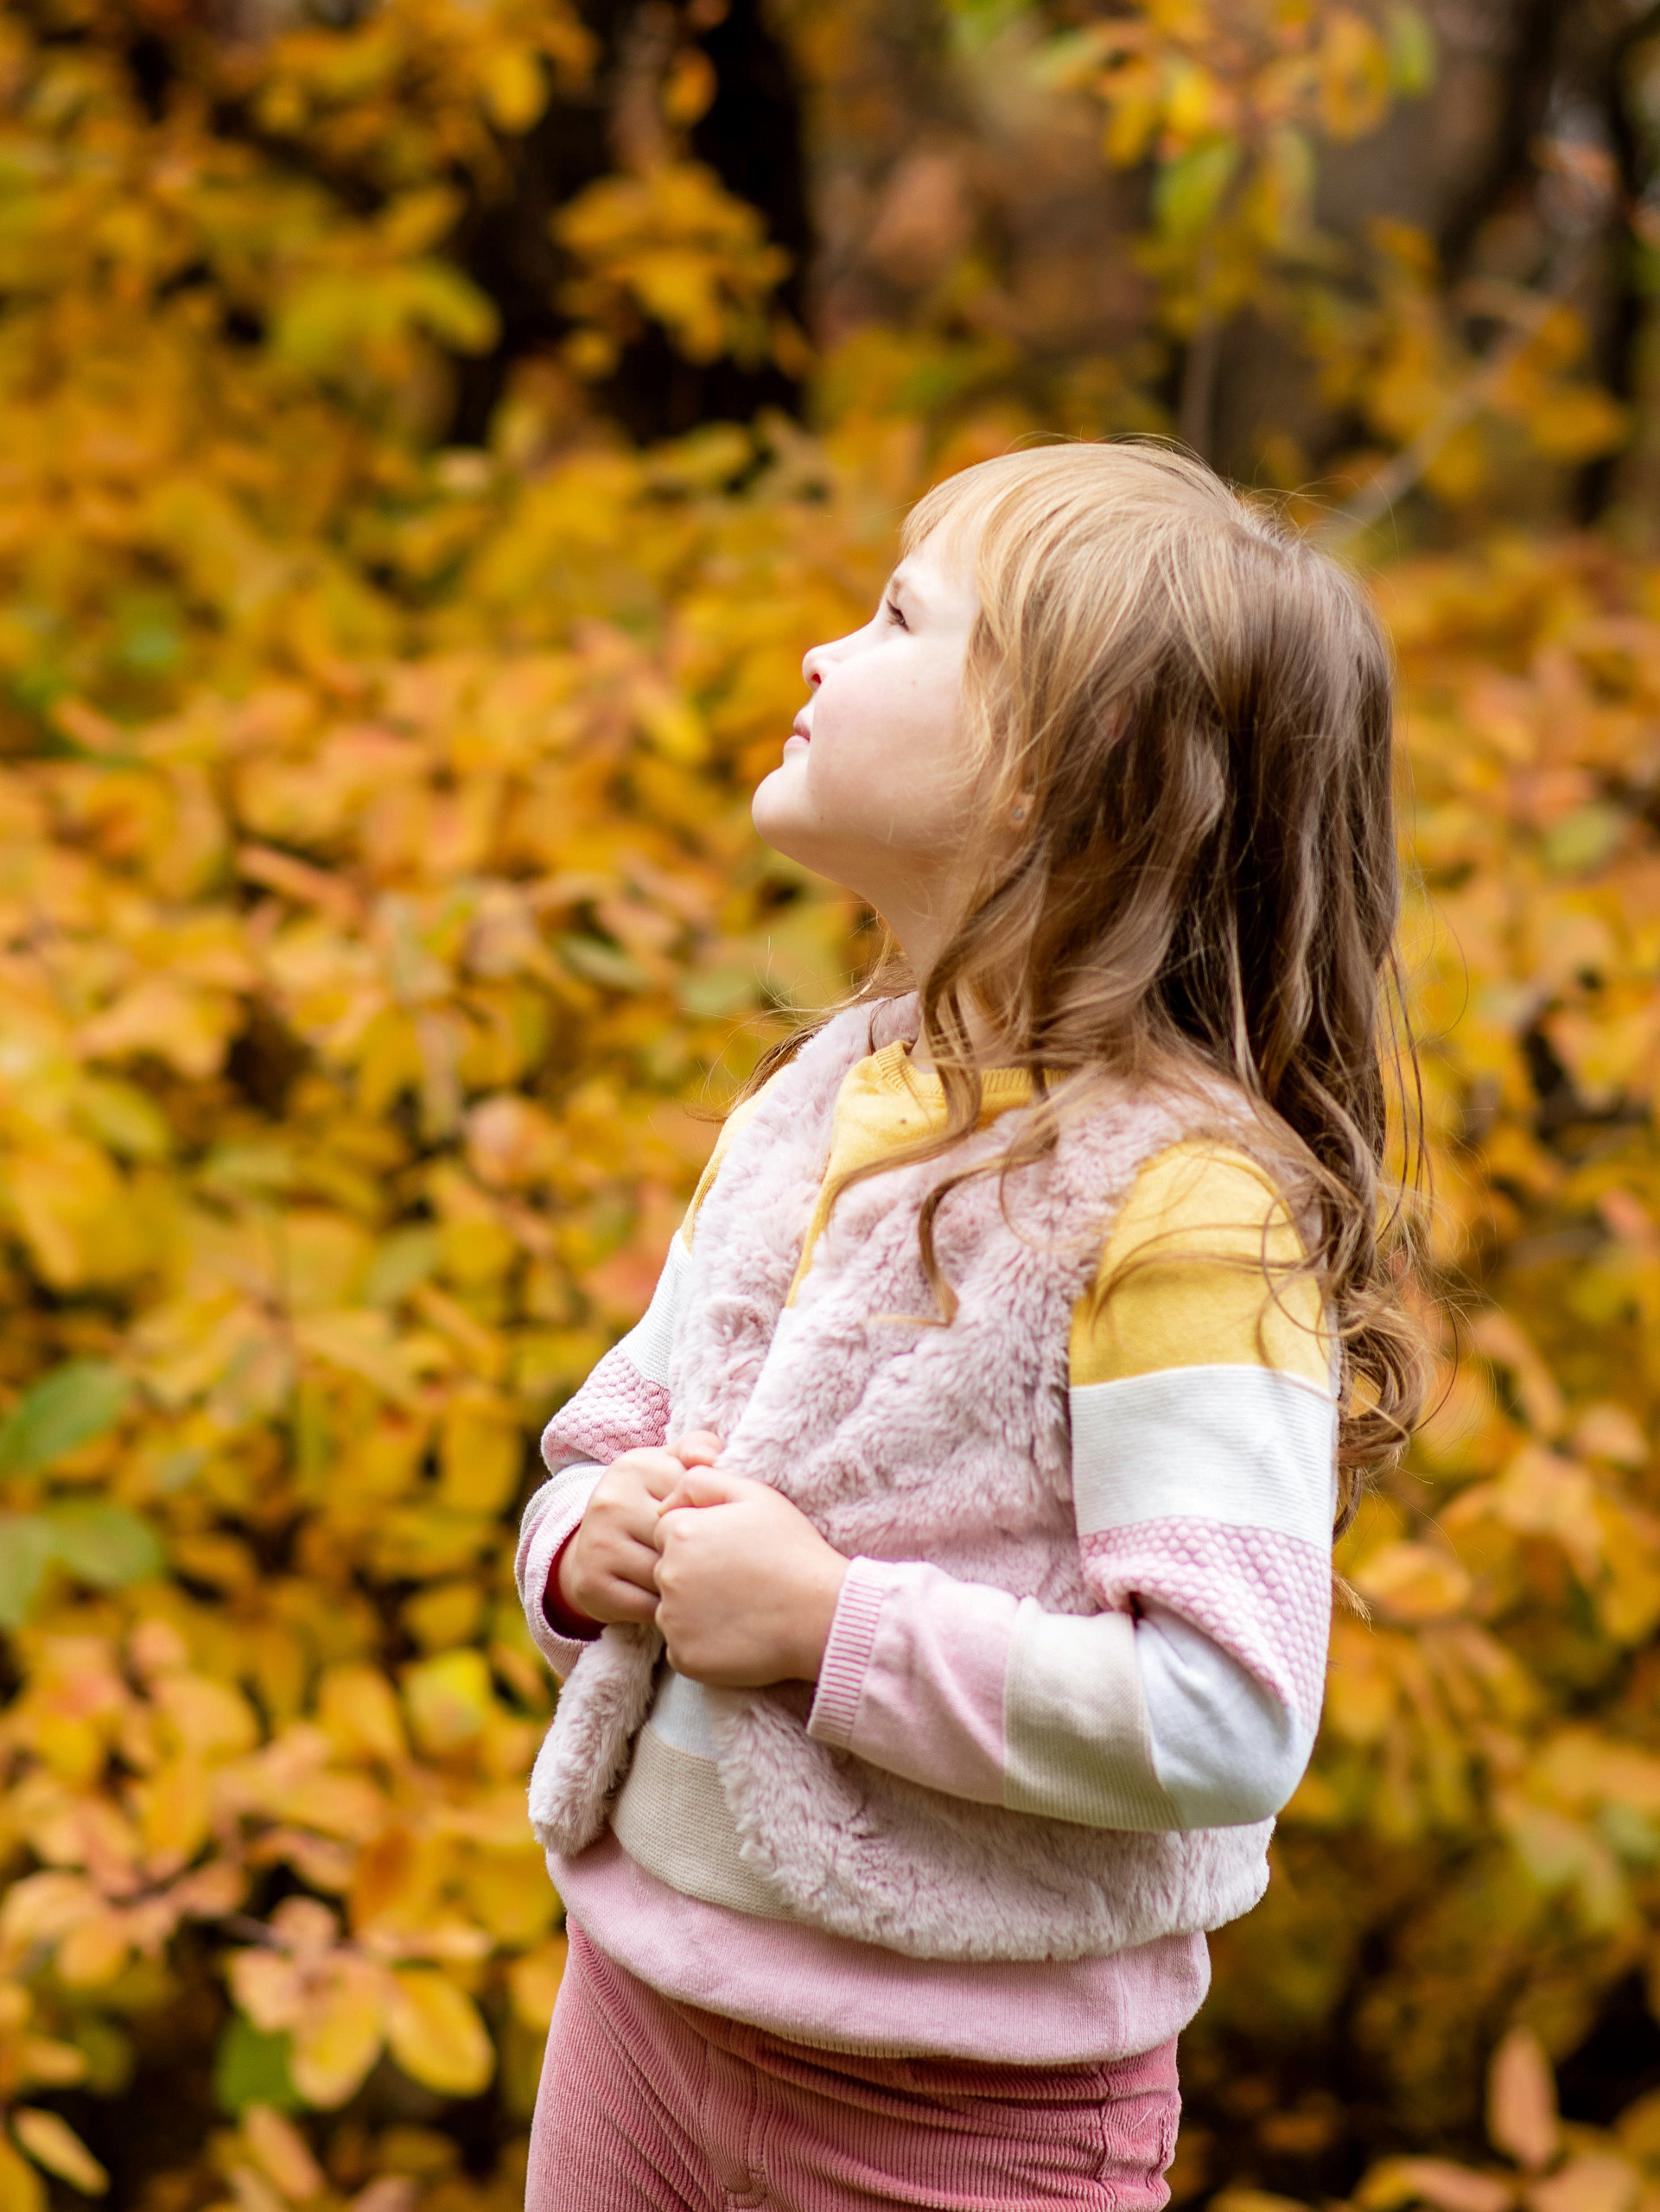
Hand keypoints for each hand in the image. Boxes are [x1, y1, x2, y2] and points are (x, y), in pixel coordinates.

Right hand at [556, 1431, 722, 1626]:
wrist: (594, 1547)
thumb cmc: (648, 1503)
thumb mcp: (670, 1467)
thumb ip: (699, 1448)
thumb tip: (712, 1457)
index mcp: (635, 1466)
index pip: (694, 1493)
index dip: (715, 1515)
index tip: (720, 1525)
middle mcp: (610, 1501)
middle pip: (681, 1537)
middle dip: (704, 1553)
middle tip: (718, 1561)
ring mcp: (597, 1543)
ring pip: (667, 1574)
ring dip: (689, 1585)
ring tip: (700, 1582)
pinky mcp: (591, 1584)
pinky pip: (650, 1606)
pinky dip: (669, 1610)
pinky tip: (675, 1603)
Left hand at [652, 1467, 848, 1687]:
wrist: (821, 1614)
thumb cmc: (792, 1550)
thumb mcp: (755, 1495)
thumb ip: (701, 1481)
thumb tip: (664, 1503)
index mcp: (681, 1532)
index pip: (668, 1533)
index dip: (701, 1540)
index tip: (732, 1552)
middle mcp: (668, 1576)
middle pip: (667, 1571)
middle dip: (694, 1574)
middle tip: (739, 1581)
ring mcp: (674, 1620)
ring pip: (673, 1611)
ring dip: (695, 1610)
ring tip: (741, 1607)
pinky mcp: (684, 1657)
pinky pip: (682, 1647)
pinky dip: (703, 1643)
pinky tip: (737, 1634)